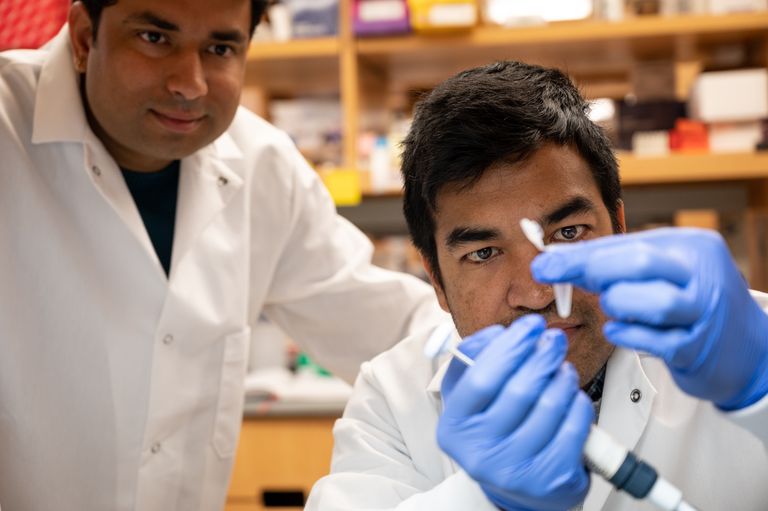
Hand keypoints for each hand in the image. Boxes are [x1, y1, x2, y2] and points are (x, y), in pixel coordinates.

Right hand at [438, 315, 593, 510]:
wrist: (514, 485)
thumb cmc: (494, 429)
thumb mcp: (471, 394)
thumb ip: (476, 356)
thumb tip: (501, 333)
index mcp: (454, 426)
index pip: (481, 377)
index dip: (511, 346)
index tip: (530, 325)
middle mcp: (479, 452)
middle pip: (519, 390)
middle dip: (543, 356)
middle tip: (554, 340)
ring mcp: (514, 470)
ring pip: (549, 406)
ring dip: (563, 378)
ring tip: (563, 370)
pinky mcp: (548, 479)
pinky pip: (573, 428)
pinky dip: (578, 405)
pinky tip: (573, 397)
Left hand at [532, 227, 767, 409]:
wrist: (746, 350)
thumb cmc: (689, 304)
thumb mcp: (660, 272)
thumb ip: (614, 263)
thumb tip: (557, 260)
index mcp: (690, 247)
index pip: (629, 244)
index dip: (581, 254)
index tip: (544, 263)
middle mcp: (702, 274)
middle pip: (642, 263)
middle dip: (593, 271)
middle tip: (566, 281)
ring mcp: (704, 313)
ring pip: (654, 302)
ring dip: (618, 304)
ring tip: (612, 307)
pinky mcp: (698, 348)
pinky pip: (655, 341)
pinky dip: (627, 334)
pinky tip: (617, 330)